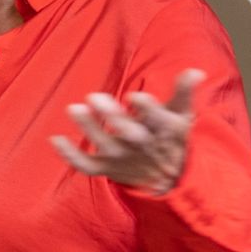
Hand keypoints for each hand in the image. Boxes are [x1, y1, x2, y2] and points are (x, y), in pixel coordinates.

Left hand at [51, 71, 201, 192]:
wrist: (168, 180)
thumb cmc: (172, 138)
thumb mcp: (182, 116)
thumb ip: (184, 93)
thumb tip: (195, 71)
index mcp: (162, 130)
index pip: (157, 120)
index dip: (147, 109)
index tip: (134, 96)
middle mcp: (141, 146)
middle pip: (128, 133)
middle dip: (112, 116)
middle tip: (93, 96)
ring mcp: (122, 158)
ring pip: (105, 146)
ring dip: (89, 129)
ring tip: (73, 108)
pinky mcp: (107, 168)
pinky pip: (87, 166)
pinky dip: (71, 156)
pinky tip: (55, 139)